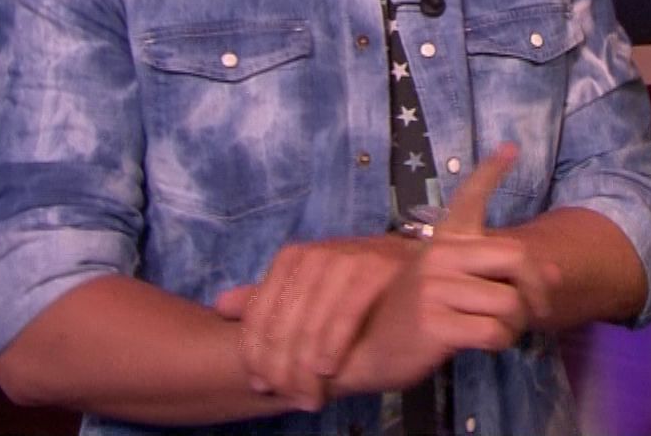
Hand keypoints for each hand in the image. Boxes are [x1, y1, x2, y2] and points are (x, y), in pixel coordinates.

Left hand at [215, 234, 415, 409]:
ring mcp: (347, 258)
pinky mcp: (377, 269)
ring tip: (310, 395)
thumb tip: (221, 307)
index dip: (255, 355)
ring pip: (310, 324)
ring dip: (306, 369)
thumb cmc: (367, 287)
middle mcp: (316, 254)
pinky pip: (344, 316)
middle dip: (280, 370)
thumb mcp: (314, 292)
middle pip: (282, 323)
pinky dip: (333, 347)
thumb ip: (271, 300)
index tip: (260, 384)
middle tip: (288, 397)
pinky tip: (329, 370)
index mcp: (294, 258)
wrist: (428, 267)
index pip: (260, 313)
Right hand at [332, 143, 558, 392]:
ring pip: (510, 303)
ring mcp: (433, 288)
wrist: (368, 350)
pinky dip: (500, 342)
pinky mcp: (433, 323)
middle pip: (516, 258)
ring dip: (515, 326)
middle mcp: (438, 256)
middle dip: (535, 289)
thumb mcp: (456, 288)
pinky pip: (494, 331)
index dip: (490, 172)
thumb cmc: (417, 316)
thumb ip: (500, 276)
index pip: (468, 198)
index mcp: (442, 242)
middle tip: (535, 310)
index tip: (510, 148)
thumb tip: (556, 273)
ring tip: (497, 331)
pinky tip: (485, 344)